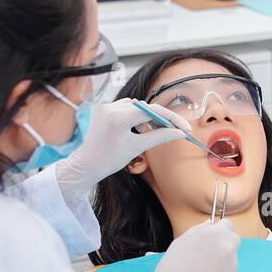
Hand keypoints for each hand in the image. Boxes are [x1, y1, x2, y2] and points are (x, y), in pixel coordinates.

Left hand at [53, 98, 190, 201]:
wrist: (86, 164)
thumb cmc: (109, 159)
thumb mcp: (137, 147)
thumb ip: (160, 136)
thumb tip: (180, 133)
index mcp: (119, 117)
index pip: (152, 111)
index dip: (172, 118)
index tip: (184, 128)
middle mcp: (111, 107)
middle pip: (146, 108)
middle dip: (161, 119)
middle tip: (175, 130)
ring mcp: (107, 107)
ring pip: (137, 107)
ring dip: (148, 117)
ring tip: (155, 132)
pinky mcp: (104, 109)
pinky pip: (127, 108)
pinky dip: (136, 116)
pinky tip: (139, 128)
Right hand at [147, 219, 239, 271]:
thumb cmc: (173, 266)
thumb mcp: (181, 240)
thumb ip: (199, 229)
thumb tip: (210, 224)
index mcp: (214, 233)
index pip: (227, 224)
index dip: (218, 230)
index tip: (213, 236)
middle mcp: (227, 246)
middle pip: (234, 238)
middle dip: (224, 242)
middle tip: (209, 252)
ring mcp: (232, 264)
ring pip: (232, 256)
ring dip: (223, 259)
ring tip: (204, 268)